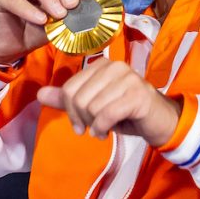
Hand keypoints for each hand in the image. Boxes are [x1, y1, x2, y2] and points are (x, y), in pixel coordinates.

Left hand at [37, 59, 181, 146]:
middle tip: (92, 128)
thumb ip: (67, 99)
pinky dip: (102, 128)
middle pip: (78, 98)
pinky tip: (106, 132)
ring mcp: (128, 79)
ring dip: (94, 126)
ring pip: (92, 107)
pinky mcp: (137, 95)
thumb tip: (40, 95)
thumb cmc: (125, 112)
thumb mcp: (93, 106)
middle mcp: (114, 66)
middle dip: (81, 119)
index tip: (78, 124)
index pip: (70, 88)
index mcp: (100, 65)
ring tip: (102, 129)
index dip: (69, 111)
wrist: (159, 122)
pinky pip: (107, 114)